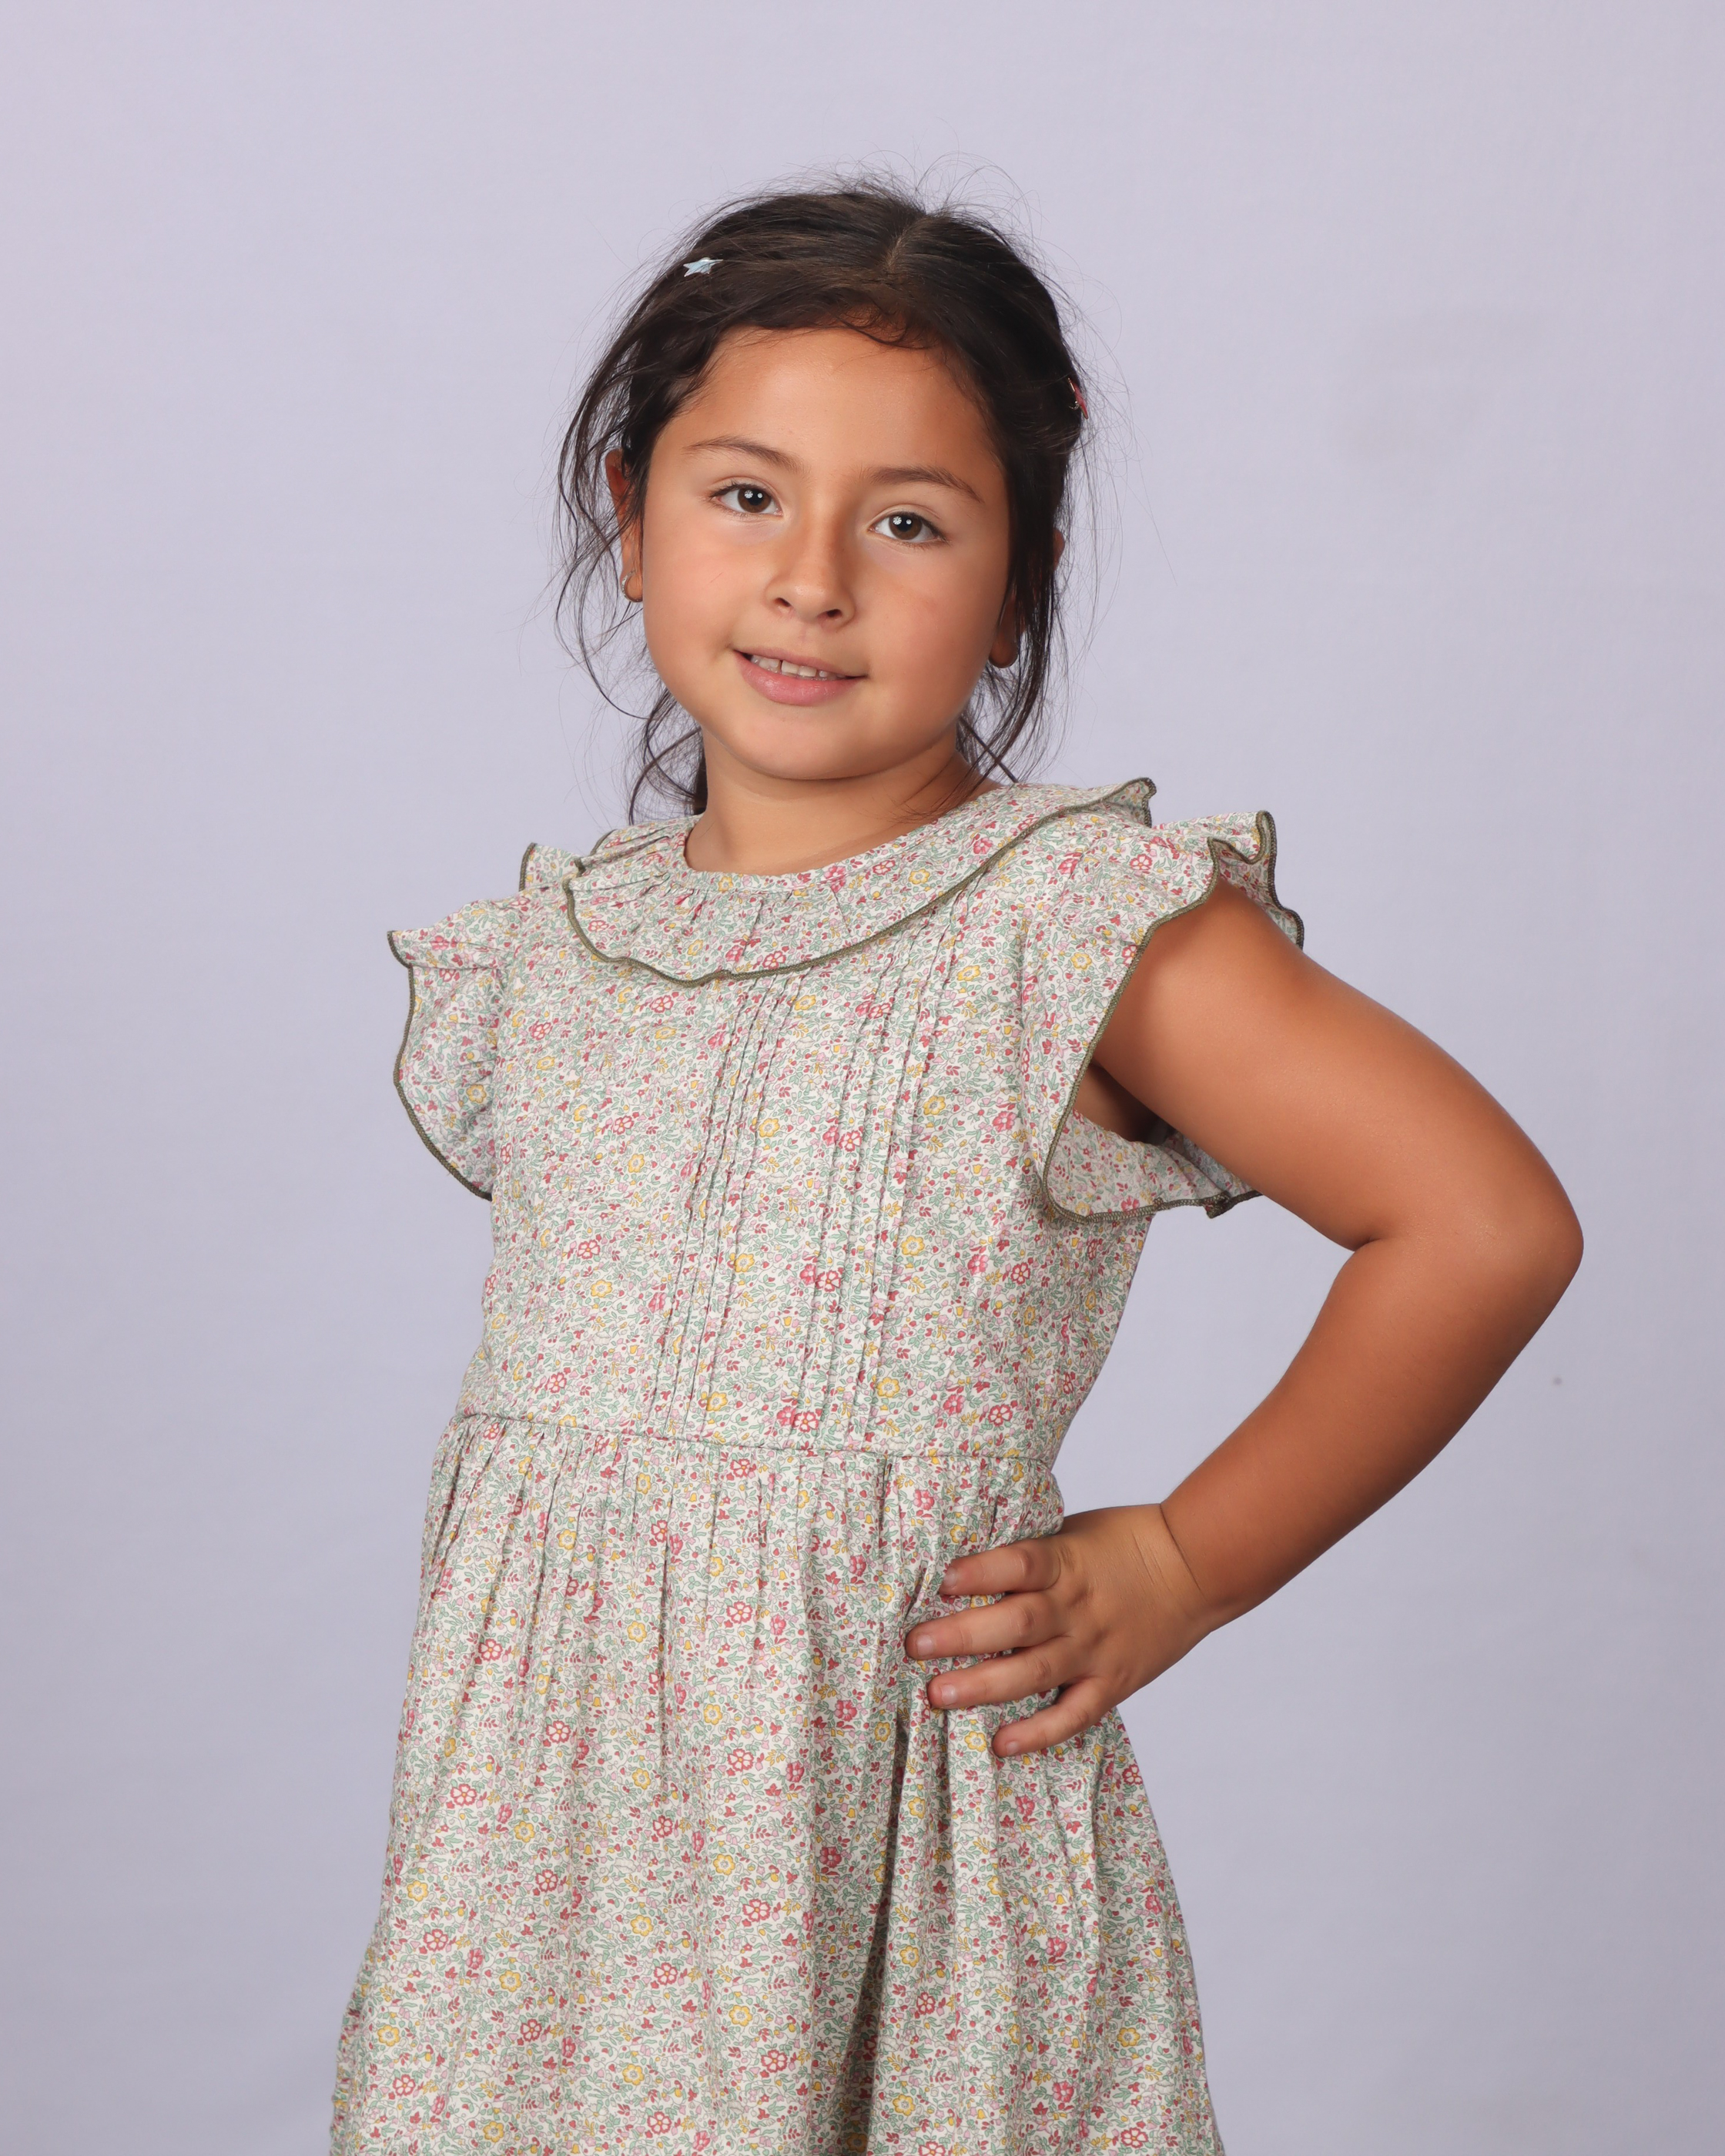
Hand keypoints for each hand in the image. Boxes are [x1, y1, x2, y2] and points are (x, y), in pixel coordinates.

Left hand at [903, 1504, 1216, 1756]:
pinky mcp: (1113, 1682)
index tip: (941, 1580)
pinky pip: (1073, 1714)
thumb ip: (1030, 1555)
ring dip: (983, 1685)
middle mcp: (1078, 1608)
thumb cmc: (1123, 1543)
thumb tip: (961, 1567)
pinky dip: (1039, 1732)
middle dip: (962, 1635)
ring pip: (1034, 1673)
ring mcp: (1095, 1649)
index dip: (981, 1572)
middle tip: (915, 1646)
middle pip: (1016, 1623)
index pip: (1019, 1564)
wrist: (1195, 1569)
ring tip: (937, 1695)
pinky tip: (1002, 1743)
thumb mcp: (1073, 1533)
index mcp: (1067, 1561)